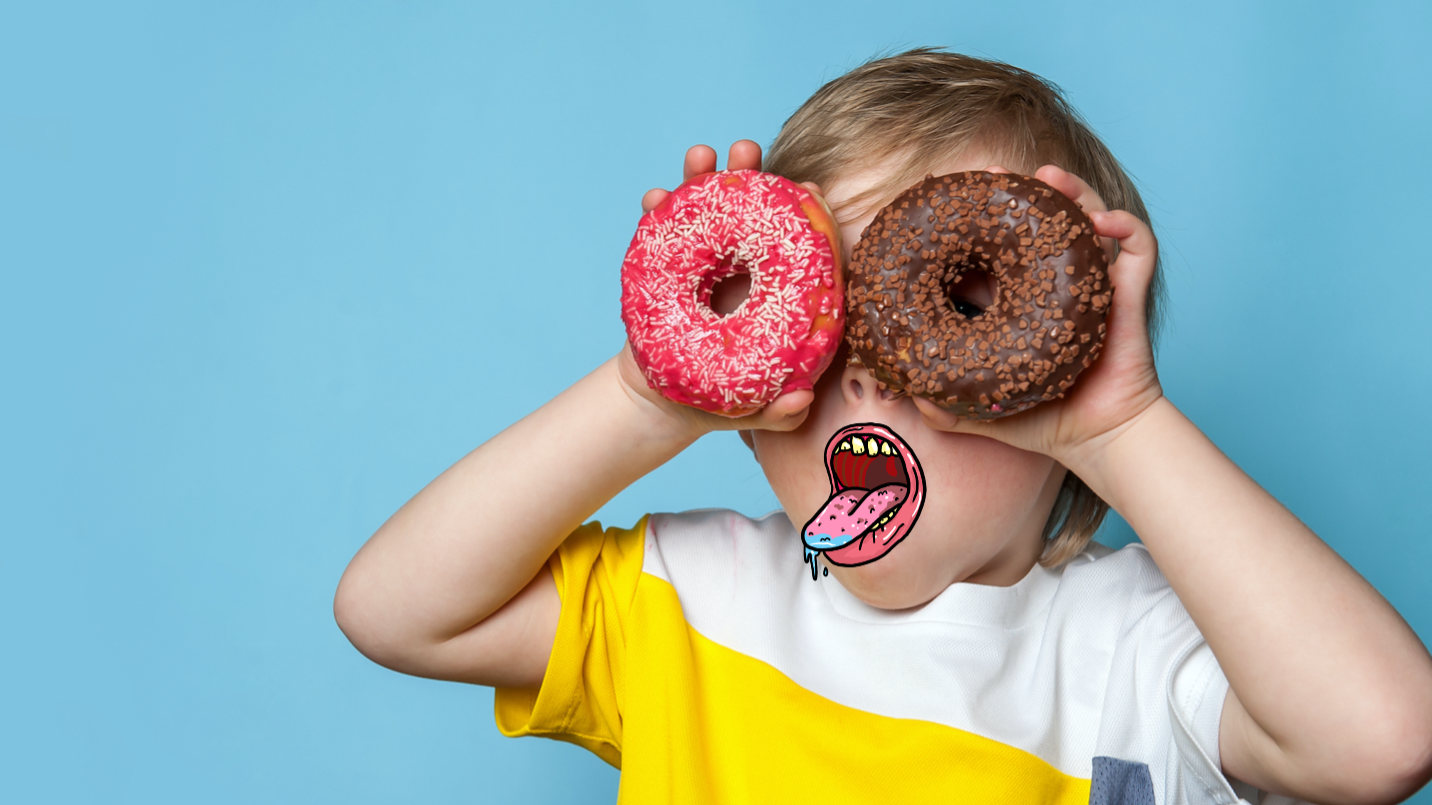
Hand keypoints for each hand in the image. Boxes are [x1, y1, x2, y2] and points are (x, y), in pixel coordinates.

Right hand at [624, 140, 827, 436]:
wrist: (662, 401)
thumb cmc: (719, 402)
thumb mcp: (750, 409)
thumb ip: (777, 412)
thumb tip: (800, 402)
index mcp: (775, 292)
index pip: (796, 246)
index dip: (804, 216)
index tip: (809, 191)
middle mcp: (743, 267)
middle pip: (751, 212)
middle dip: (750, 176)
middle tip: (745, 151)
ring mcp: (706, 262)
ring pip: (707, 210)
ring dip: (702, 177)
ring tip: (700, 156)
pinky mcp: (671, 264)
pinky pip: (665, 231)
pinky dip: (659, 208)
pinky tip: (653, 198)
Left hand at [911, 164, 1163, 472]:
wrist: (1098, 440)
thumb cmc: (1043, 422)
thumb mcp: (983, 412)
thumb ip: (946, 408)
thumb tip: (909, 398)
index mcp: (1018, 299)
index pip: (995, 247)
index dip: (978, 221)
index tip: (956, 200)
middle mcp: (1055, 282)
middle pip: (1041, 219)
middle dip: (1020, 191)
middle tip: (994, 174)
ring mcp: (1093, 282)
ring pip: (1087, 219)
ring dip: (1072, 192)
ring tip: (1050, 177)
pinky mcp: (1128, 294)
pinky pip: (1137, 249)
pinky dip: (1125, 227)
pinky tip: (1103, 223)